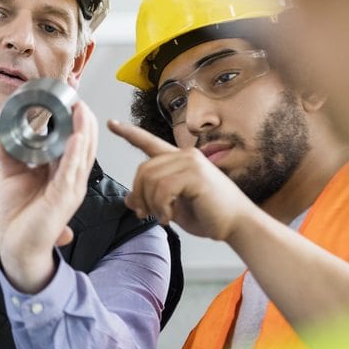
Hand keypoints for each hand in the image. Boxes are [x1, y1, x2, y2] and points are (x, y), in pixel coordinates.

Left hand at [0, 100, 97, 292]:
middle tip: (79, 98)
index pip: (75, 142)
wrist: (16, 249)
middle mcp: (70, 180)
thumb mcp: (11, 176)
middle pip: (84, 145)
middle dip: (84, 121)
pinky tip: (76, 138)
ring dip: (83, 131)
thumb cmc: (18, 217)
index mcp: (61, 174)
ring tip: (82, 110)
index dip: (76, 121)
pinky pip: (71, 173)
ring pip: (82, 156)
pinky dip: (75, 154)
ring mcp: (70, 190)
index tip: (72, 99)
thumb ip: (6, 153)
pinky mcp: (63, 200)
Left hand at [107, 119, 257, 242]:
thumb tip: (128, 199)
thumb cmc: (209, 216)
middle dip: (138, 194)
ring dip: (150, 204)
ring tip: (162, 217)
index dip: (129, 133)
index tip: (111, 123)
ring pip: (150, 179)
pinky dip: (161, 207)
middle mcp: (184, 155)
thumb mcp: (172, 208)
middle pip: (143, 169)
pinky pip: (162, 188)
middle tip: (144, 214)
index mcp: (179, 160)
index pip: (149, 142)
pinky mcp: (195, 174)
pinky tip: (169, 217)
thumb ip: (152, 199)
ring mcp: (191, 162)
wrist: (236, 225)